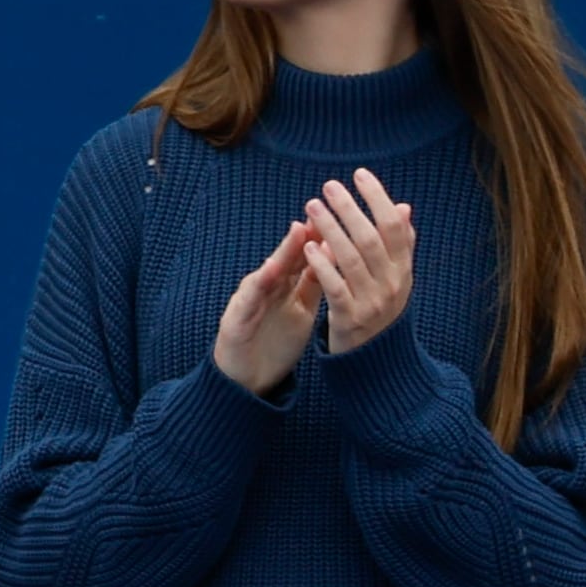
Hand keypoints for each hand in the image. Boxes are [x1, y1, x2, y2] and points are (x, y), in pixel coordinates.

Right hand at [208, 217, 322, 396]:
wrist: (243, 377)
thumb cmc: (273, 341)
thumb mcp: (302, 310)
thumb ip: (316, 283)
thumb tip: (340, 257)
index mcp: (288, 287)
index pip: (309, 257)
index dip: (326, 237)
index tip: (348, 217)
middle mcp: (269, 288)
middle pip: (290, 257)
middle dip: (307, 234)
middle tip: (324, 209)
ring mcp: (252, 301)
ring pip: (271, 270)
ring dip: (284, 250)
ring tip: (299, 230)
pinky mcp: (237, 318)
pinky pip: (251, 299)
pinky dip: (261, 282)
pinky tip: (270, 269)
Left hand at [301, 170, 417, 357]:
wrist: (375, 361)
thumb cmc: (379, 309)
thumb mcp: (396, 278)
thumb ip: (399, 245)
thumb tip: (404, 208)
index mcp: (404, 269)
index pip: (395, 226)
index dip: (379, 198)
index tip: (360, 174)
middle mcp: (393, 283)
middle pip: (372, 238)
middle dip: (351, 208)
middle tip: (329, 186)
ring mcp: (373, 301)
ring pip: (352, 258)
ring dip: (332, 229)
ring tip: (313, 206)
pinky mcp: (350, 318)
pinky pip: (336, 287)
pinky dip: (324, 265)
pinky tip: (308, 246)